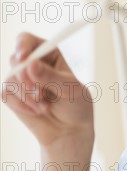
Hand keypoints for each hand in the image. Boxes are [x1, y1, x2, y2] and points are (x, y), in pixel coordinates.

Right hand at [2, 32, 93, 152]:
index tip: (24, 58)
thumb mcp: (70, 89)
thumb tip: (31, 64)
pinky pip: (6, 94)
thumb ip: (51, 77)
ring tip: (46, 106)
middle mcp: (32, 63)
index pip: (27, 40)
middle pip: (15, 59)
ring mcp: (20, 79)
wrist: (70, 130)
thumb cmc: (76, 105)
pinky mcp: (12, 95)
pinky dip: (22, 105)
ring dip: (28, 96)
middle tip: (41, 94)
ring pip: (10, 79)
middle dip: (26, 78)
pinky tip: (38, 111)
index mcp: (49, 54)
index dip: (22, 46)